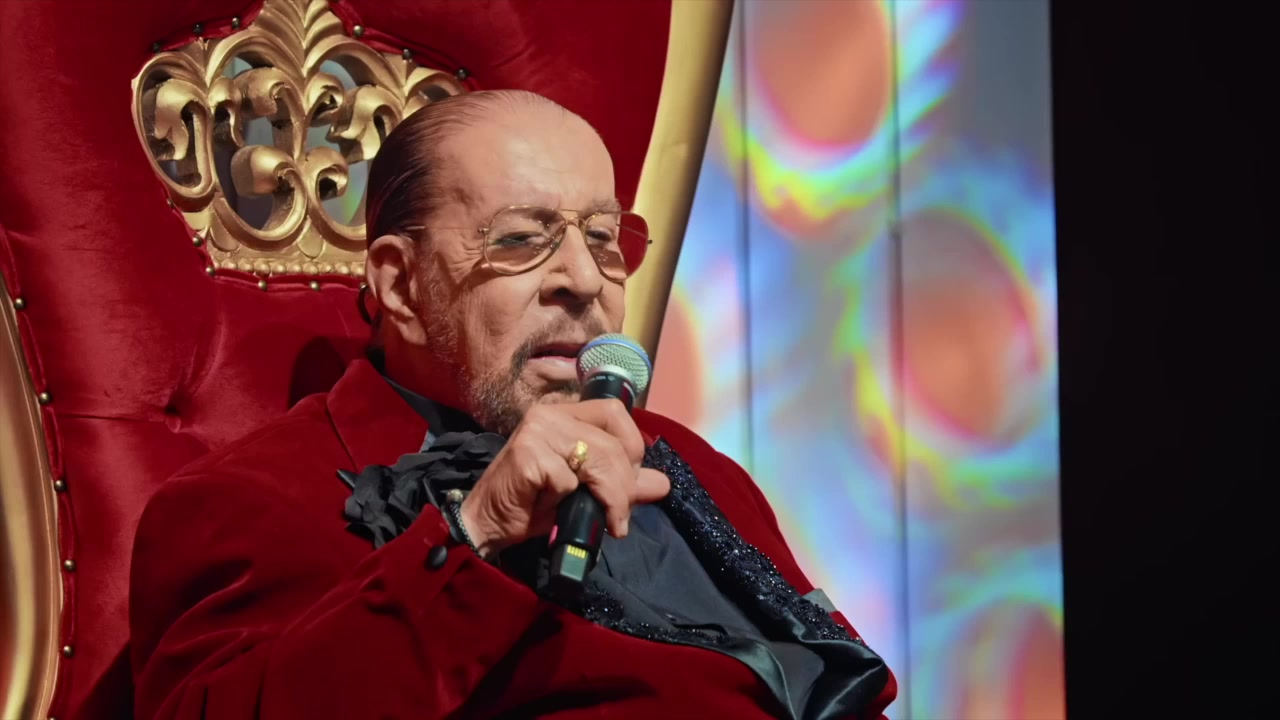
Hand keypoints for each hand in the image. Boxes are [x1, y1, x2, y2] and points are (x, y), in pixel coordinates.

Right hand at [458, 400, 670, 557]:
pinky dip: (571, 500)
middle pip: (611, 440)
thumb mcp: (586, 493)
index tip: (629, 481)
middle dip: (625, 483)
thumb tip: (662, 484)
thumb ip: (622, 484)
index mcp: (565, 414)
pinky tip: (557, 511)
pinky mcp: (527, 454)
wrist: (488, 524)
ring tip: (609, 522)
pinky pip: (569, 478)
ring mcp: (537, 431)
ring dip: (611, 496)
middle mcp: (550, 415)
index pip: (614, 412)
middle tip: (620, 515)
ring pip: (597, 458)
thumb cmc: (534, 506)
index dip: (632, 446)